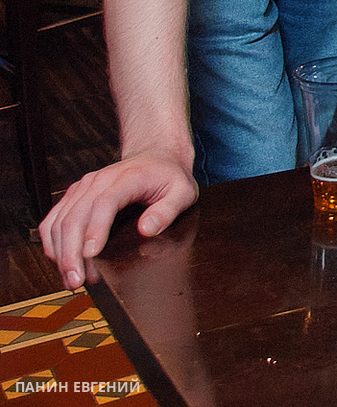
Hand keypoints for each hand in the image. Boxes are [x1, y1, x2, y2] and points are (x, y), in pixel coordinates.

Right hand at [40, 153, 198, 287]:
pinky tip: (60, 261)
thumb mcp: (183, 191)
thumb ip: (168, 210)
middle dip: (71, 252)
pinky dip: (52, 243)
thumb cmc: (168, 177)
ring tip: (71, 278)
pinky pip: (53, 220)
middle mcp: (99, 180)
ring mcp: (83, 187)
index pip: (104, 203)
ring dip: (60, 252)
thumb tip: (147, 229)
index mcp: (127, 177)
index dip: (95, 229)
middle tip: (77, 280)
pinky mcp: (74, 196)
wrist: (156, 158)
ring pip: (59, 220)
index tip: (91, 254)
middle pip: (75, 216)